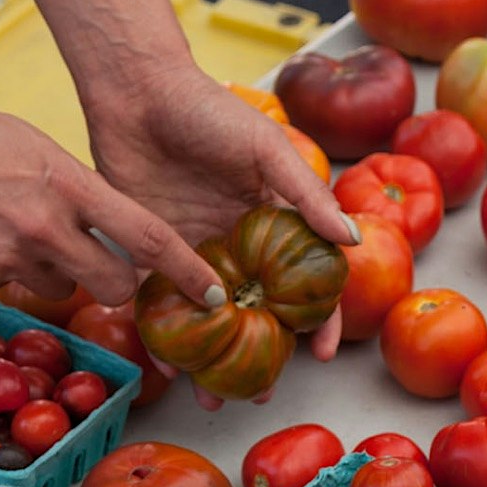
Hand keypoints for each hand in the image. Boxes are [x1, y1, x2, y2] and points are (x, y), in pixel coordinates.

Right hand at [0, 76, 221, 306]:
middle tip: (100, 266)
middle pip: (115, 286)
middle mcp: (45, 227)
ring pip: (61, 290)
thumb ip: (80, 195)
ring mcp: (8, 257)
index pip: (151, 239)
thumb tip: (113, 234)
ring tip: (12, 228)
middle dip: (117, 284)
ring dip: (51, 272)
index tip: (215, 296)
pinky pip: (11, 289)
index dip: (189, 273)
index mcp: (70, 185)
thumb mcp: (38, 149)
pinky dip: (3, 270)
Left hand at [84, 61, 355, 406]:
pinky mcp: (151, 253)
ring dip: (212, 363)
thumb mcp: (267, 149)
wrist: (135, 88)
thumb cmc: (208, 109)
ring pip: (212, 322)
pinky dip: (166, 338)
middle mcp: (240, 248)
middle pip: (258, 315)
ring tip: (211, 398)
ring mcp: (196, 254)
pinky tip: (169, 366)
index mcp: (275, 226)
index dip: (320, 321)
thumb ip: (307, 197)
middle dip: (261, 360)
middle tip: (259, 395)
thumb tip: (351, 244)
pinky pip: (162, 305)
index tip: (321, 355)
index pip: (307, 285)